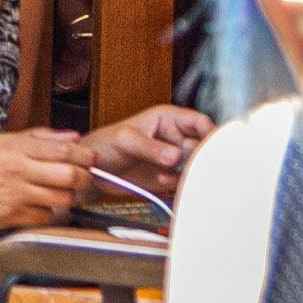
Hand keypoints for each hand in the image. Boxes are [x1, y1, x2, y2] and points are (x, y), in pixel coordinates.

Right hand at [0, 126, 95, 230]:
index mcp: (14, 147)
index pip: (63, 150)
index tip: (91, 160)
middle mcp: (16, 169)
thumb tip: (73, 138)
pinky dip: (48, 214)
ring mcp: (14, 194)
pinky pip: (45, 217)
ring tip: (60, 194)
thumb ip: (38, 138)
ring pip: (62, 198)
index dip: (85, 157)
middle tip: (83, 180)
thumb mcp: (0, 143)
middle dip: (84, 179)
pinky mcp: (9, 216)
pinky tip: (38, 208)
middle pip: (70, 175)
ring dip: (68, 198)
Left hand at [85, 105, 211, 189]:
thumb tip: (175, 156)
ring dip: (189, 173)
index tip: (209, 150)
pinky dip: (181, 184)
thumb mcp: (125, 141)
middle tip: (186, 167)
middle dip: (198, 158)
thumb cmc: (105, 144)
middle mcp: (176, 137)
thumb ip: (150, 147)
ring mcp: (174, 158)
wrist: (92, 170)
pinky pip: (186, 180)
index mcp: (169, 119)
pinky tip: (164, 182)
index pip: (200, 122)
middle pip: (202, 147)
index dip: (209, 134)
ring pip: (197, 166)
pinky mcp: (170, 176)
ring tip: (167, 176)